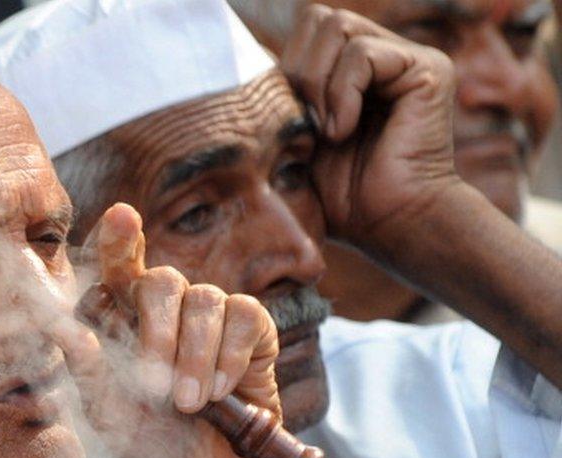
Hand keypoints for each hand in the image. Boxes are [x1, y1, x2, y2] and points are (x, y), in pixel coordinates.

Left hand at [50, 203, 281, 457]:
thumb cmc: (154, 445)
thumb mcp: (111, 416)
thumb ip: (88, 372)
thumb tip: (63, 330)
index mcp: (124, 318)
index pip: (119, 268)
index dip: (120, 239)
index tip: (121, 216)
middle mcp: (166, 307)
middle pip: (162, 280)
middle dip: (158, 332)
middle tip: (157, 387)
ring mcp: (209, 312)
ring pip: (204, 299)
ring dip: (195, 356)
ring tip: (190, 404)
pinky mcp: (251, 326)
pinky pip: (242, 316)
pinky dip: (230, 356)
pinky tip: (222, 390)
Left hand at [281, 5, 459, 248]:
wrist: (387, 225)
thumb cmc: (340, 196)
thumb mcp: (294, 138)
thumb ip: (280, 96)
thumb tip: (242, 66)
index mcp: (351, 68)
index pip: (305, 30)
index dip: (286, 69)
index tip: (292, 123)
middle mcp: (382, 55)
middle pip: (318, 18)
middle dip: (300, 71)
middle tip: (309, 125)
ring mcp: (406, 59)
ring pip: (337, 27)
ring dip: (319, 84)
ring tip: (328, 131)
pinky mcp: (428, 69)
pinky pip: (364, 53)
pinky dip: (342, 94)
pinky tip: (345, 131)